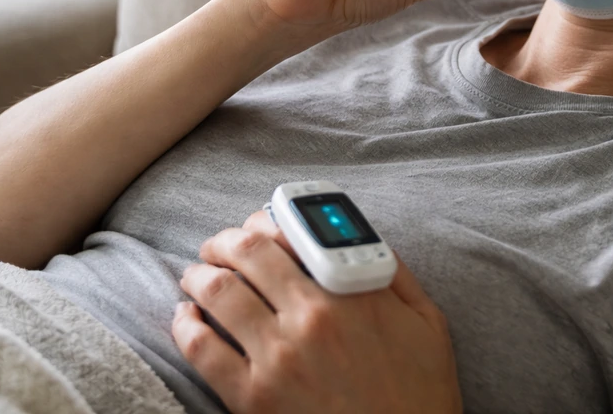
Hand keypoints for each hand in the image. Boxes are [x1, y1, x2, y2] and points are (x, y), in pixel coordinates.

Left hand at [173, 211, 461, 413]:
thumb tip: (363, 238)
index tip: (260, 222)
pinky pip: (201, 349)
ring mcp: (278, 358)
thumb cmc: (420, 392)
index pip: (294, 231)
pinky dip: (185, 325)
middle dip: (225, 240)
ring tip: (198, 276)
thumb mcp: (427, 321)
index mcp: (353, 292)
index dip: (267, 218)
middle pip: (248, 253)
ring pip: (217, 292)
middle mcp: (311, 317)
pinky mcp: (253, 399)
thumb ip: (394, 274)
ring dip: (200, 275)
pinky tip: (187, 317)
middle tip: (219, 245)